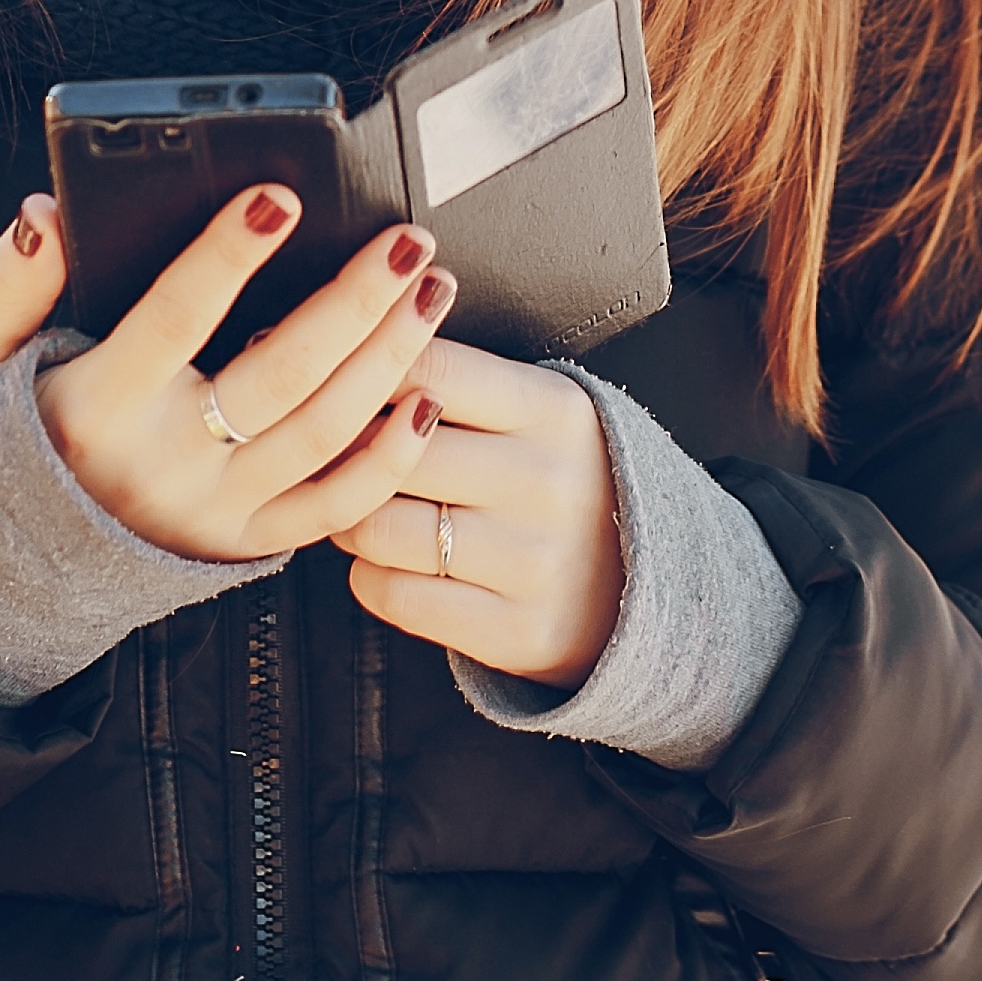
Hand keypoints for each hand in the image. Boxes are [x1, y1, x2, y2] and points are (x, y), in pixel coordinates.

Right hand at [0, 184, 454, 562]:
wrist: (9, 568)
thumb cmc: (0, 445)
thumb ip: (9, 286)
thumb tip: (45, 213)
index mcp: (97, 403)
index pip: (174, 316)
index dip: (228, 255)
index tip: (277, 197)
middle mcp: (164, 462)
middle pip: (280, 375)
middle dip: (354, 302)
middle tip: (404, 242)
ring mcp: (212, 511)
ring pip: (322, 432)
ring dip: (388, 358)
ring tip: (428, 291)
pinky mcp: (244, 545)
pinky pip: (333, 509)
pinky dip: (388, 457)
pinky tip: (425, 399)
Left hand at [332, 340, 622, 688]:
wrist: (642, 590)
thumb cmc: (560, 484)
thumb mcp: (539, 415)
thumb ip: (461, 383)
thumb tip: (354, 350)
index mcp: (554, 411)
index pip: (431, 368)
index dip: (365, 371)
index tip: (339, 383)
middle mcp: (548, 482)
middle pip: (393, 452)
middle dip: (346, 455)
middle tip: (339, 459)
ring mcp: (534, 561)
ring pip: (380, 528)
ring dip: (349, 521)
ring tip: (362, 512)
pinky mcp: (517, 630)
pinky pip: (394, 596)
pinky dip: (371, 579)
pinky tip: (389, 565)